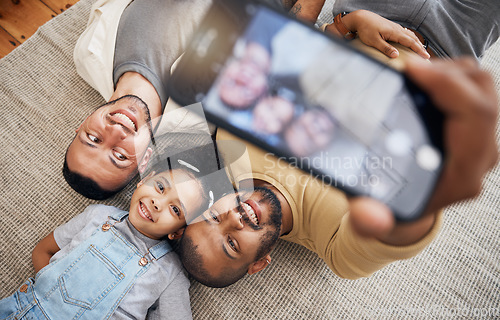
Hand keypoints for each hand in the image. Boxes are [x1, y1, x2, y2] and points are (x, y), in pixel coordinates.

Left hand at [334, 10, 429, 59]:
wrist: (361, 17)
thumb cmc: (366, 29)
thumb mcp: (374, 41)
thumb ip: (385, 48)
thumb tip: (396, 55)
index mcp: (394, 32)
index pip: (410, 42)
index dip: (418, 50)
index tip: (426, 56)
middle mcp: (397, 29)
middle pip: (412, 38)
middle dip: (420, 47)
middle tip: (427, 56)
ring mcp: (395, 27)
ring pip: (409, 35)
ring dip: (416, 42)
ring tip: (421, 50)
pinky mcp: (391, 27)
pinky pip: (404, 33)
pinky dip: (410, 38)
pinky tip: (411, 41)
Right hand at [348, 57, 498, 244]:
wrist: (405, 211)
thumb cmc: (389, 207)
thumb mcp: (370, 218)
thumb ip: (366, 221)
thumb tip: (368, 216)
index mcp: (462, 175)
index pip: (475, 117)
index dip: (448, 86)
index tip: (409, 71)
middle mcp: (479, 156)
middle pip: (483, 94)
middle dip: (446, 73)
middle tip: (406, 71)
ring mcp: (478, 141)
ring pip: (481, 87)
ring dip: (449, 72)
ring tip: (412, 75)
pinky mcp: (471, 130)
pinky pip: (472, 90)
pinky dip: (448, 77)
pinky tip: (419, 82)